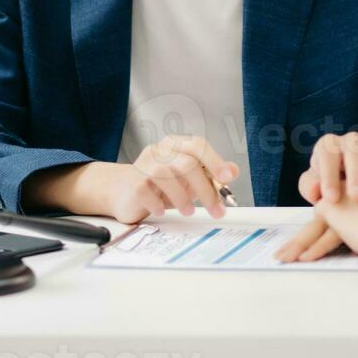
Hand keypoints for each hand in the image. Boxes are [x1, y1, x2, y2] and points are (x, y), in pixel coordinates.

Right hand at [105, 135, 238, 224]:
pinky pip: (147, 192)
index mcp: (176, 145)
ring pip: (166, 175)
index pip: (198, 146)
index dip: (214, 161)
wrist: (123, 191)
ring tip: (189, 211)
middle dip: (205, 190)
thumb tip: (233, 170)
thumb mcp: (190, 178)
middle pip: (187, 164)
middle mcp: (160, 151)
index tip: (227, 178)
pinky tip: (162, 210)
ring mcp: (144, 165)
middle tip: (216, 210)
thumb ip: (211, 173)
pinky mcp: (133, 182)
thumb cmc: (161, 184)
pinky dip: (159, 204)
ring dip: (182, 198)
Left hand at [299, 133, 357, 203]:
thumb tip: (316, 190)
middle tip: (357, 197)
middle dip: (356, 174)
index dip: (328, 175)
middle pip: (353, 152)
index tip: (332, 199)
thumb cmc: (330, 190)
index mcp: (328, 147)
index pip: (326, 154)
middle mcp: (350, 143)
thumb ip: (310, 187)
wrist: (351, 196)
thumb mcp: (315, 189)